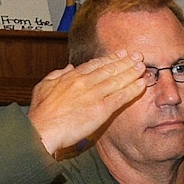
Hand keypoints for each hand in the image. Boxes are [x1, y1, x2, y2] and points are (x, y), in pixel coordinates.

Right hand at [28, 54, 146, 154]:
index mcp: (71, 77)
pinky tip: (141, 84)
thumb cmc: (40, 113)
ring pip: (117, 80)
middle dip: (125, 62)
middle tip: (138, 56)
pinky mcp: (101, 109)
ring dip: (132, 72)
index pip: (95, 65)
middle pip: (109, 69)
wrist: (41, 129)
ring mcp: (94, 95)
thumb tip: (68, 67)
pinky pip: (120, 97)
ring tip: (143, 67)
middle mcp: (84, 82)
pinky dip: (132, 89)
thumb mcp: (43, 87)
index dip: (110, 59)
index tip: (120, 54)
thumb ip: (56, 75)